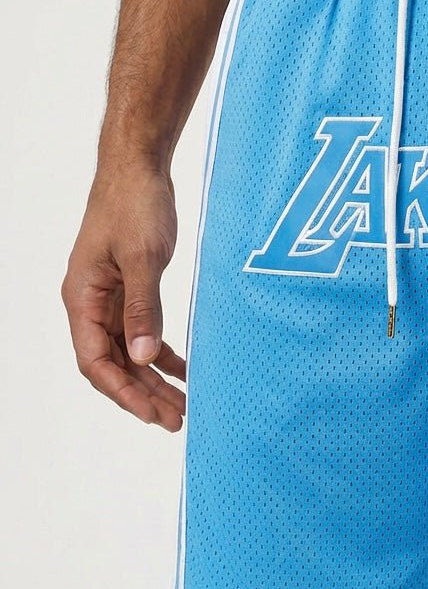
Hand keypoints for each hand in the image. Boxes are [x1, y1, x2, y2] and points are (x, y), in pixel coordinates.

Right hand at [62, 155, 185, 430]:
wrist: (139, 169)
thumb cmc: (134, 205)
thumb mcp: (143, 259)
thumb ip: (144, 308)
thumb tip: (145, 357)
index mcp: (83, 299)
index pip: (96, 361)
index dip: (123, 392)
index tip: (153, 414)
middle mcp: (91, 304)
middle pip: (114, 364)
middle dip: (144, 394)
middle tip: (177, 420)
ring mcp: (109, 298)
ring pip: (129, 352)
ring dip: (154, 380)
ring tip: (183, 406)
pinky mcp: (129, 290)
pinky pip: (142, 333)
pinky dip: (162, 354)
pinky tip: (184, 371)